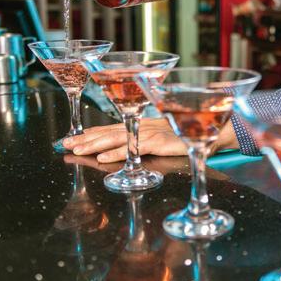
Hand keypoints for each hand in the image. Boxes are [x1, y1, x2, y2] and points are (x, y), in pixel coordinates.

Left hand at [63, 118, 239, 163]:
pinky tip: (102, 157)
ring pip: (116, 137)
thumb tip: (139, 147)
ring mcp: (151, 133)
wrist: (217, 130)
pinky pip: (133, 147)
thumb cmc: (195, 134)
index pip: (113, 127)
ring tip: (75, 149)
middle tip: (63, 144)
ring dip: (93, 144)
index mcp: (144, 124)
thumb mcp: (170, 138)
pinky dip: (117, 152)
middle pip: (109, 131)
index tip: (73, 137)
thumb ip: (153, 140)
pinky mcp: (160, 143)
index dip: (92, 132)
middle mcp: (144, 126)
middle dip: (85, 138)